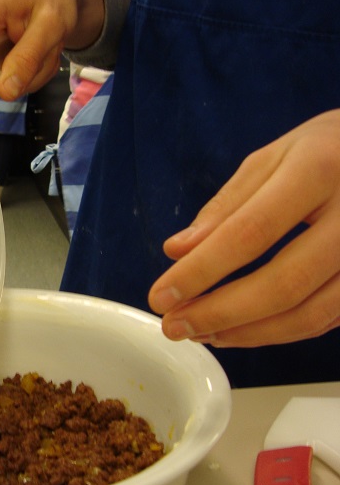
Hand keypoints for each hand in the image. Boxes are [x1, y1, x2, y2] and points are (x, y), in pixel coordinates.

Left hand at [148, 109, 339, 346]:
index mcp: (319, 171)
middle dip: (219, 313)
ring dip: (247, 333)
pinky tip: (240, 330)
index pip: (250, 232)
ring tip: (200, 332)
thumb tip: (177, 252)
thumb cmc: (327, 151)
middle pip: (284, 283)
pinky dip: (278, 332)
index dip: (201, 271)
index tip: (162, 295)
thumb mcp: (273, 159)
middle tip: (175, 326)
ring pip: (310, 314)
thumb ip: (225, 207)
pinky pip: (326, 319)